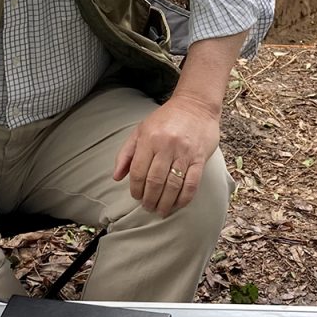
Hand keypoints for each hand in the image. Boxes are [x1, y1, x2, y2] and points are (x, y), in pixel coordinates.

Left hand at [113, 95, 220, 216]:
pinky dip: (184, 198)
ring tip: (161, 211)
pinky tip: (178, 205)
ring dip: (165, 202)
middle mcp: (166, 146)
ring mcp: (184, 153)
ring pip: (173, 185)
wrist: (196, 105)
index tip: (136, 197)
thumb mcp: (140, 130)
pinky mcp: (200, 158)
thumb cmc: (166, 119)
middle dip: (149, 199)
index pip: (138, 171)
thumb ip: (126, 153)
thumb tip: (116, 177)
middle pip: (155, 181)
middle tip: (148, 208)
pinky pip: (192, 183)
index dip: (135, 188)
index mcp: (149, 139)